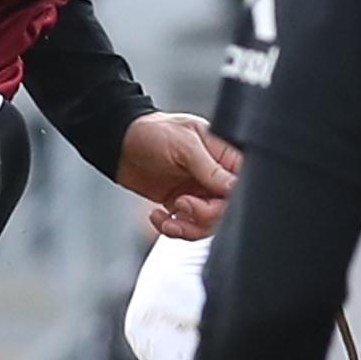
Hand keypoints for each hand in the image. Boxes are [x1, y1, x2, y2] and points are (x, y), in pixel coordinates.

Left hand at [119, 111, 238, 240]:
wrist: (118, 142)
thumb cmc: (152, 132)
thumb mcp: (185, 145)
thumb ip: (211, 168)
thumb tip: (235, 187)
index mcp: (223, 155)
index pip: (242, 184)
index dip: (229, 199)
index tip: (210, 200)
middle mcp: (214, 175)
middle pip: (227, 210)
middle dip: (204, 215)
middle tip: (182, 204)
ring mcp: (198, 191)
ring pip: (207, 224)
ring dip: (187, 228)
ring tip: (169, 218)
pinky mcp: (180, 204)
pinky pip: (185, 227)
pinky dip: (171, 227)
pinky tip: (158, 216)